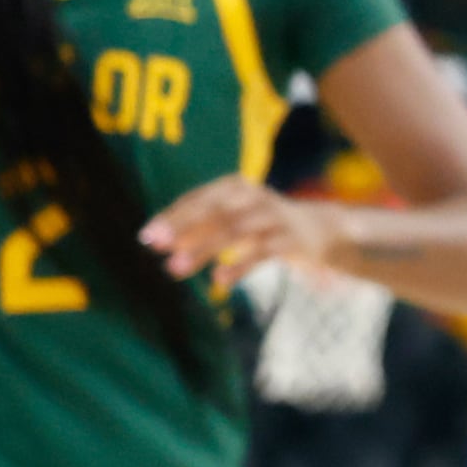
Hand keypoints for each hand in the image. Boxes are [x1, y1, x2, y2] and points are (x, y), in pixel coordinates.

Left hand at [141, 177, 344, 286]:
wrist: (319, 229)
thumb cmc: (261, 224)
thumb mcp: (228, 219)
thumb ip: (195, 228)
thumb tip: (154, 240)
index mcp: (234, 186)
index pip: (197, 199)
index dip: (172, 217)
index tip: (146, 238)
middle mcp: (253, 195)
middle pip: (213, 210)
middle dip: (182, 227)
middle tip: (156, 247)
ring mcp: (273, 216)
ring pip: (233, 230)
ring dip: (202, 249)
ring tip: (175, 268)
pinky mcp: (290, 239)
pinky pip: (261, 252)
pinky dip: (239, 265)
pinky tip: (219, 280)